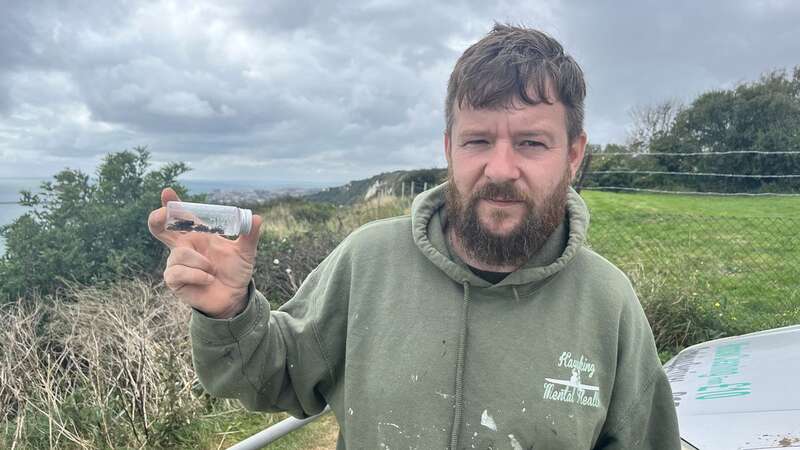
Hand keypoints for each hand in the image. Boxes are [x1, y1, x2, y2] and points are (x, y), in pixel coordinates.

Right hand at [148, 188, 263, 317]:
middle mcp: (184, 246)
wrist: (234, 297)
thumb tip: (257, 218)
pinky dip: (197, 275)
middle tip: (162, 215)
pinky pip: (179, 272)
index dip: (172, 203)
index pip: (182, 216)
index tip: (167, 192)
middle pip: (160, 228)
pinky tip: (208, 279)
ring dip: (200, 261)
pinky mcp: (174, 280)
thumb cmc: (236, 271)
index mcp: (199, 235)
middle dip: (157, 218)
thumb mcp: (245, 252)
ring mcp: (177, 263)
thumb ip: (249, 235)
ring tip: (213, 270)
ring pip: (179, 254)